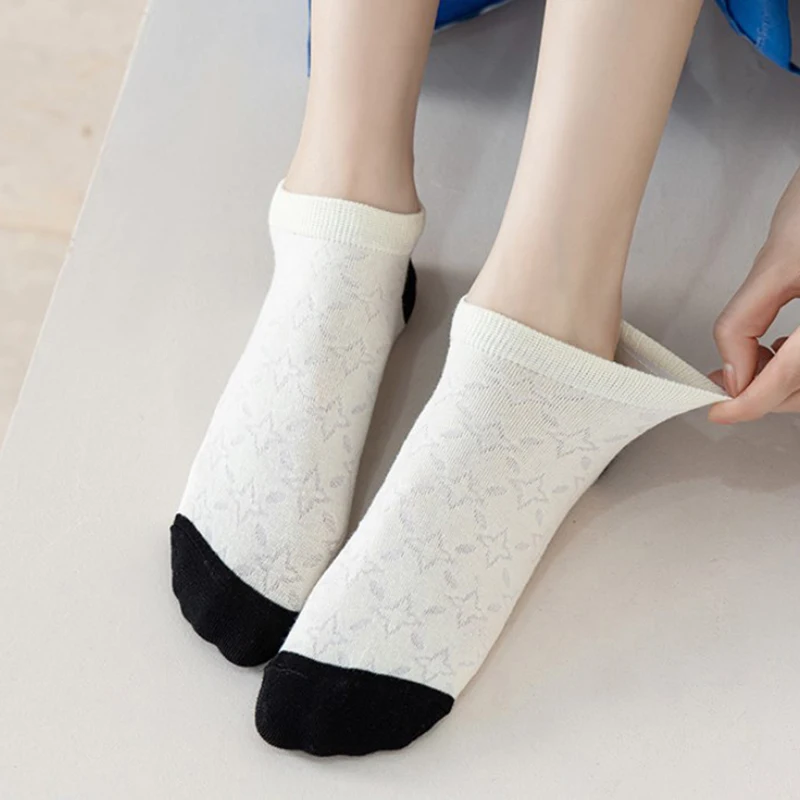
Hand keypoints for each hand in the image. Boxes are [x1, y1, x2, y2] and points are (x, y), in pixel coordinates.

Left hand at [709, 166, 799, 422]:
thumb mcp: (776, 261)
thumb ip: (744, 320)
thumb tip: (732, 370)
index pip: (789, 377)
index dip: (749, 403)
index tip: (719, 411)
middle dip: (761, 394)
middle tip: (722, 383)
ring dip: (780, 383)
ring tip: (748, 363)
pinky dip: (798, 367)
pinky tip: (781, 348)